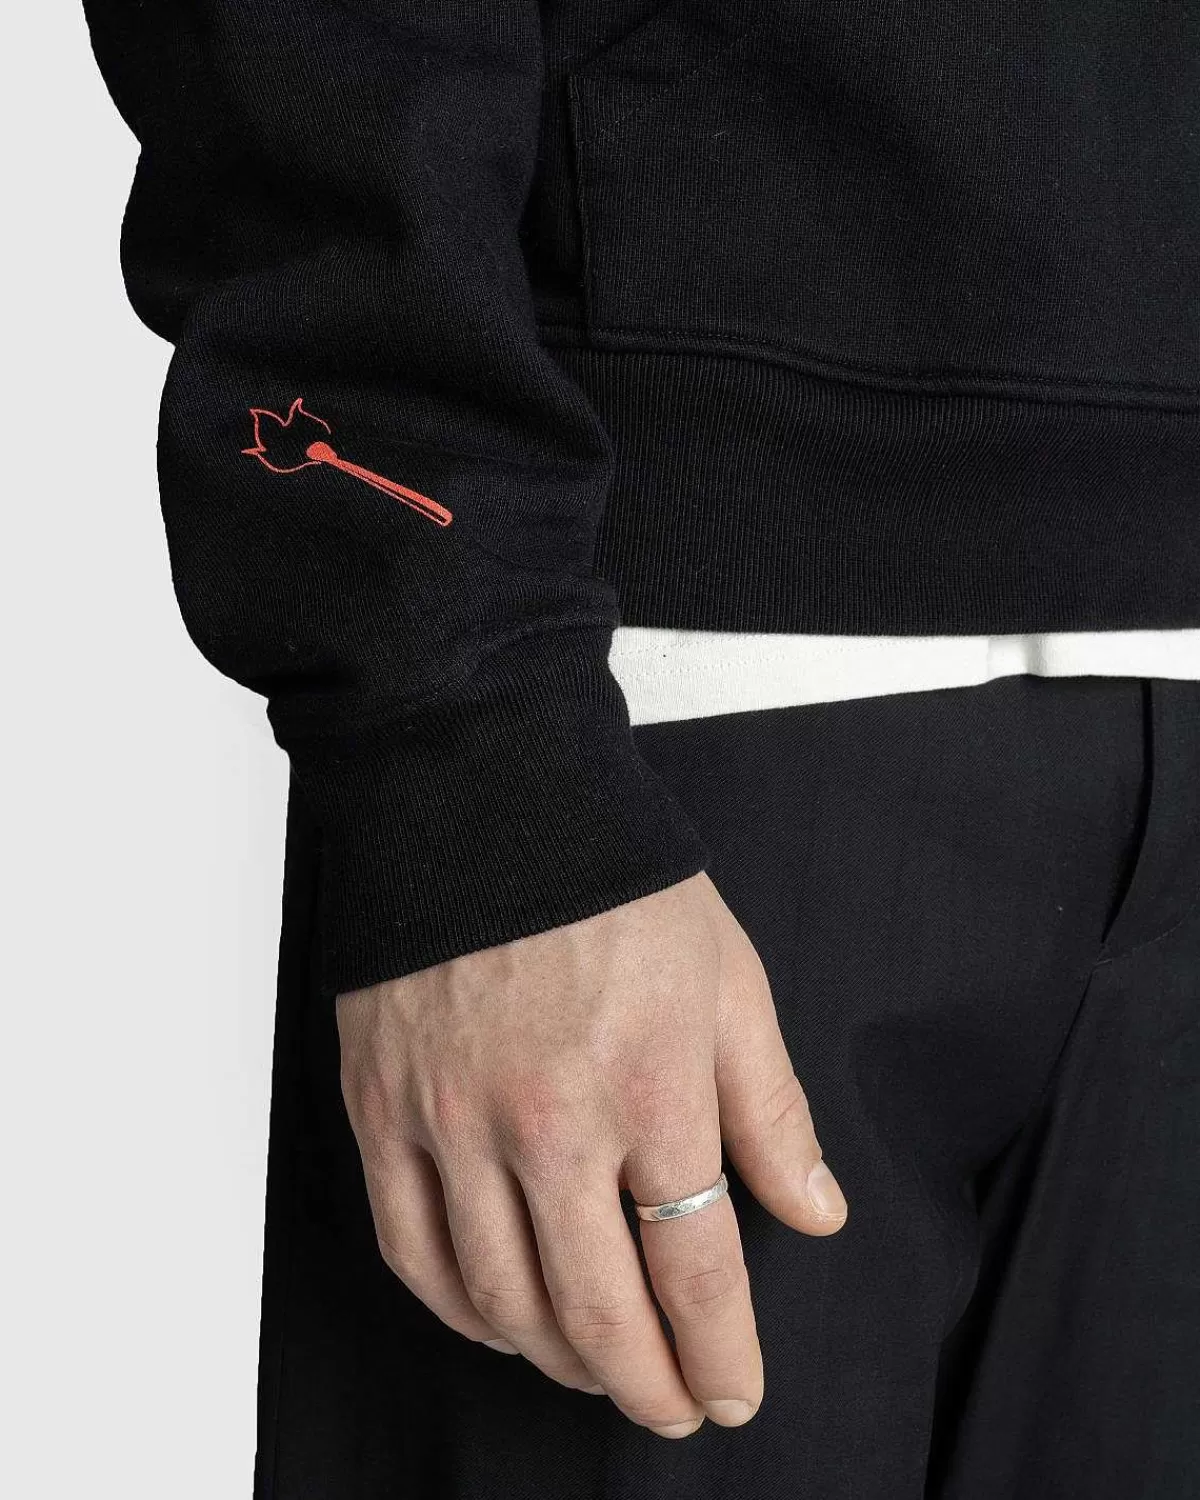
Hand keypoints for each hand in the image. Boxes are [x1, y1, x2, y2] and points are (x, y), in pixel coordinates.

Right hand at [336, 871, 846, 1438]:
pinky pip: (410, 1248)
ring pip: (500, 1298)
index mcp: (650, 1083)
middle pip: (597, 1310)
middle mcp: (548, 1119)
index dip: (722, 1352)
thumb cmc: (614, 883)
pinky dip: (456, 1308)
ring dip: (557, 1359)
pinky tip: (495, 1318)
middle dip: (646, 1385)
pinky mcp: (382, 1108)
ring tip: (594, 1366)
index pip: (696, 1267)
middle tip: (673, 1408)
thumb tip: (814, 1213)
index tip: (734, 1390)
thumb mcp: (727, 978)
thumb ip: (771, 1108)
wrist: (483, 799)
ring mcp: (453, 1119)